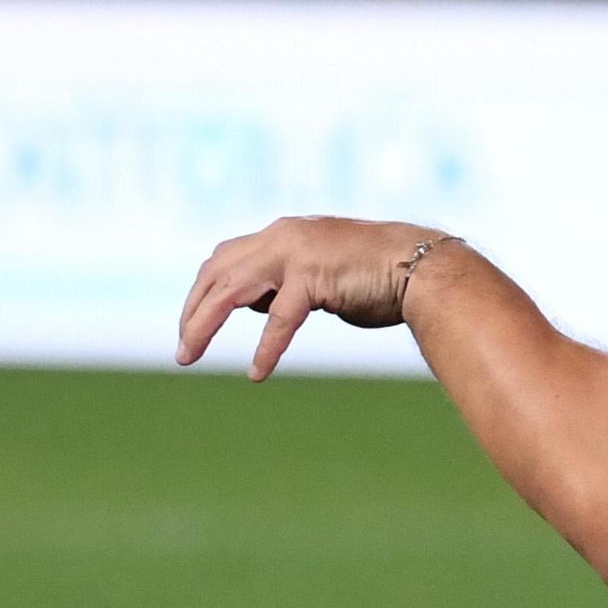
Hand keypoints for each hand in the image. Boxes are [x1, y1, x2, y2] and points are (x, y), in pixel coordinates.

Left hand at [176, 217, 443, 381]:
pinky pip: (279, 317)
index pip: (224, 258)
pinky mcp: (314, 275)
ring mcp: (296, 252)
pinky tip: (256, 373)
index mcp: (284, 234)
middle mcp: (283, 236)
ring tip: (189, 356)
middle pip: (216, 272)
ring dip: (204, 325)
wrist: (423, 268)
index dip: (202, 291)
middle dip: (192, 310)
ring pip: (232, 290)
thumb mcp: (320, 276)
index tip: (191, 323)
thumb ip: (287, 284)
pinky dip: (265, 347)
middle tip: (183, 350)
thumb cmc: (379, 278)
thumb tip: (258, 305)